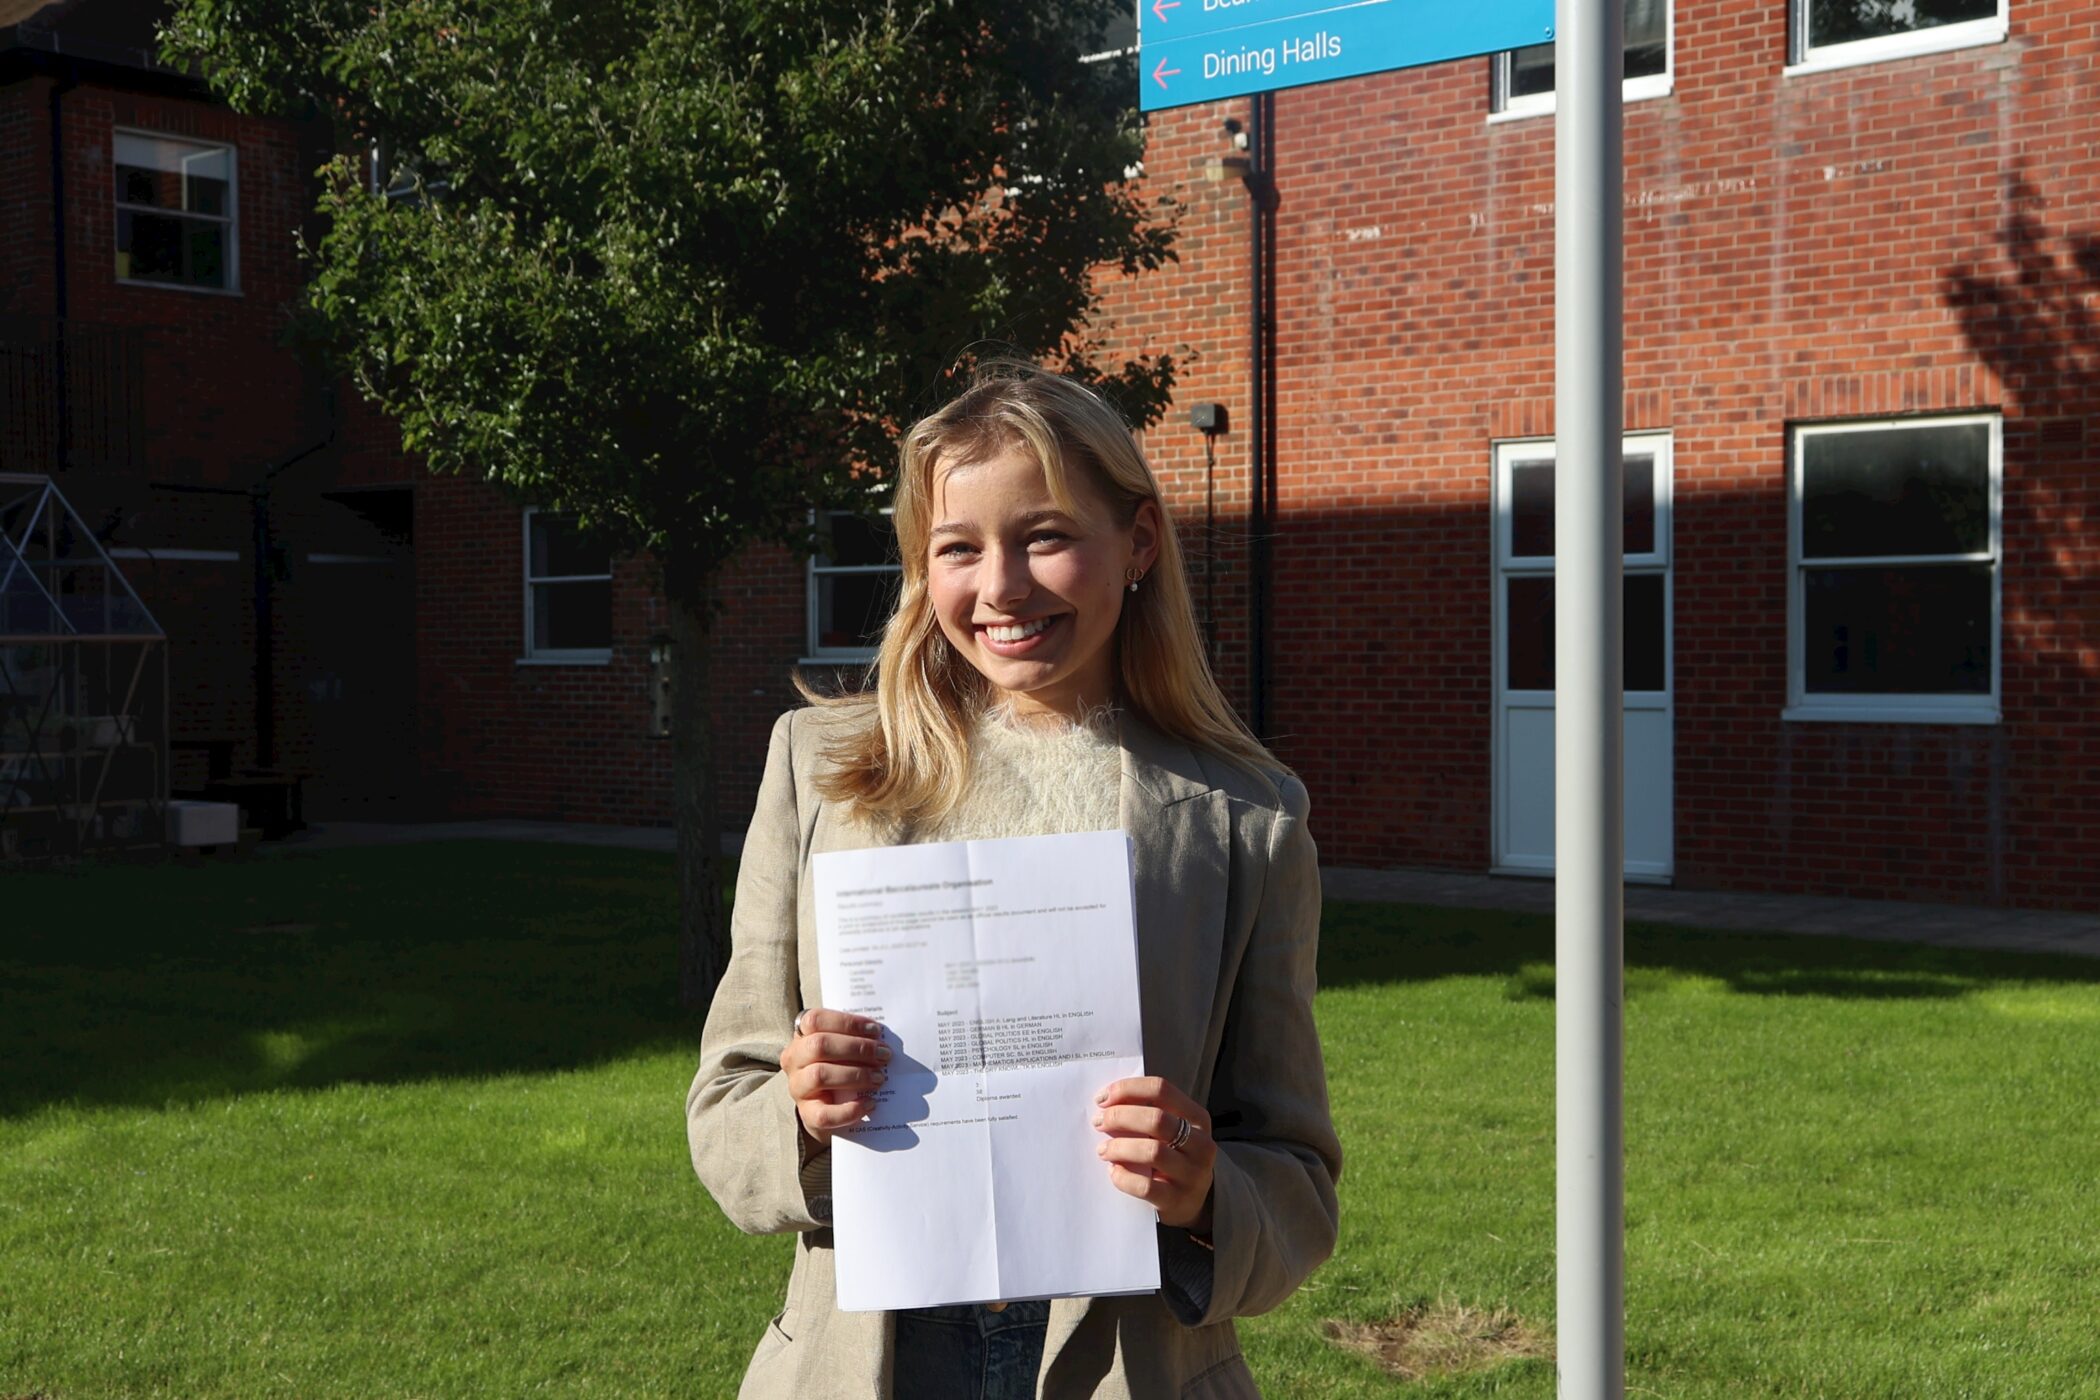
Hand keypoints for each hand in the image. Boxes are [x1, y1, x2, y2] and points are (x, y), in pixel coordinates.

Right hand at [783, 1008, 889, 1142]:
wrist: (827, 1110)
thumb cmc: (839, 1070)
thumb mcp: (842, 1051)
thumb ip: (855, 1041)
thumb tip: (882, 1041)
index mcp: (801, 1037)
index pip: (815, 1020)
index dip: (847, 1022)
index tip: (876, 1030)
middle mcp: (794, 1060)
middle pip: (819, 1045)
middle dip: (857, 1048)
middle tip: (883, 1055)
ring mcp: (797, 1088)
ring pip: (819, 1075)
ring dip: (855, 1075)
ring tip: (879, 1078)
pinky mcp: (807, 1115)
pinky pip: (825, 1114)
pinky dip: (851, 1109)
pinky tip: (870, 1104)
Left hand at [1092, 1076, 1215, 1230]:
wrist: (1190, 1202)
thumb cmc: (1171, 1157)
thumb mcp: (1170, 1132)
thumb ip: (1147, 1113)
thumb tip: (1107, 1102)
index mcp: (1197, 1118)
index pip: (1161, 1090)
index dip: (1128, 1089)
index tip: (1102, 1098)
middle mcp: (1201, 1144)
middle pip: (1156, 1119)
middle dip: (1120, 1117)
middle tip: (1098, 1122)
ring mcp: (1192, 1174)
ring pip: (1152, 1151)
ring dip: (1119, 1147)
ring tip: (1103, 1150)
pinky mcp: (1177, 1200)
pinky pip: (1145, 1186)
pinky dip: (1123, 1177)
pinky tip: (1114, 1172)